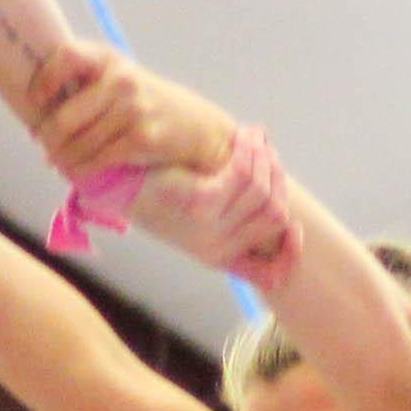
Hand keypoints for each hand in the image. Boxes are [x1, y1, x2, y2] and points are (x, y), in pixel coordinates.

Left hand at [25, 41, 233, 179]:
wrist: (198, 126)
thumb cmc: (146, 104)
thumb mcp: (119, 81)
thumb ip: (84, 86)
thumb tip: (37, 114)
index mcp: (108, 58)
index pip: (66, 57)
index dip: (44, 81)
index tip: (37, 102)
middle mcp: (120, 79)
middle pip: (64, 117)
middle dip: (48, 139)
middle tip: (46, 146)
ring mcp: (132, 109)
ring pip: (78, 145)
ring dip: (62, 159)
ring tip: (59, 161)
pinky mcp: (141, 138)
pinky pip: (98, 160)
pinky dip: (82, 170)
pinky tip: (78, 170)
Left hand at [133, 125, 294, 286]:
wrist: (115, 181)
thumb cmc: (154, 190)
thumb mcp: (194, 208)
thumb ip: (230, 207)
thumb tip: (270, 181)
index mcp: (219, 258)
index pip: (271, 273)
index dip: (290, 253)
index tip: (295, 230)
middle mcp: (217, 249)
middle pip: (275, 214)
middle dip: (275, 178)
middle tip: (264, 150)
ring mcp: (209, 229)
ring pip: (262, 191)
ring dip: (261, 156)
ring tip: (250, 136)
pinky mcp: (201, 203)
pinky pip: (243, 175)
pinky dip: (248, 152)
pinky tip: (242, 137)